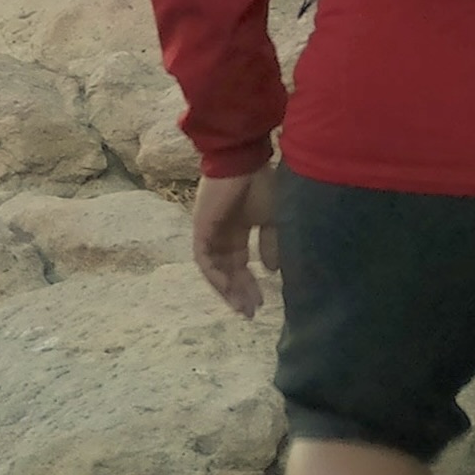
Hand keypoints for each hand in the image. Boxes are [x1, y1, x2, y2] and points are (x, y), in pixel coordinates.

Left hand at [191, 164, 279, 319]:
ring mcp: (209, 233)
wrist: (243, 161)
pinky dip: (215, 275)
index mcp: (238, 230)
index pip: (240, 264)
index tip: (262, 302)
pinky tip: (229, 290)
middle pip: (227, 271)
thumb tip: (272, 271)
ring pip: (215, 269)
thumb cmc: (261, 184)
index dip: (249, 284)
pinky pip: (204, 259)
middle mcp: (222, 235)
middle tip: (251, 313)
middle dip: (239, 293)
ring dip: (228, 290)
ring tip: (242, 308)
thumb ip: (271, 244)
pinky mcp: (201, 229)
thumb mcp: (274, 219)